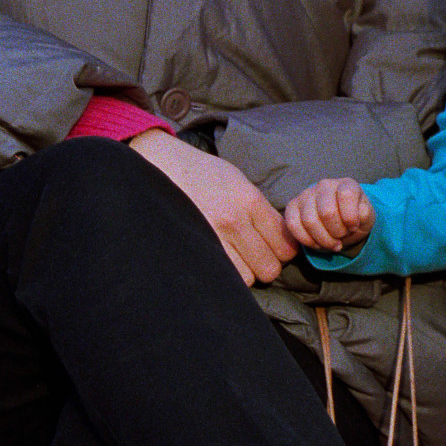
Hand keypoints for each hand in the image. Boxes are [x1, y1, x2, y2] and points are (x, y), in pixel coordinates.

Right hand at [129, 129, 296, 283]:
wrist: (160, 166)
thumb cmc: (202, 174)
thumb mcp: (238, 182)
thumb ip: (260, 210)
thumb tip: (282, 237)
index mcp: (249, 201)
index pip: (285, 245)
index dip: (282, 251)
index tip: (273, 247)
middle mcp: (233, 221)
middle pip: (269, 268)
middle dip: (264, 265)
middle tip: (253, 256)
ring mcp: (212, 238)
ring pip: (247, 279)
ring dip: (243, 273)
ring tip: (233, 259)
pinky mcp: (193, 249)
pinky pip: (221, 279)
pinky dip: (224, 277)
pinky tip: (219, 263)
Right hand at [284, 177, 375, 252]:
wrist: (341, 223)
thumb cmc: (355, 219)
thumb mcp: (367, 217)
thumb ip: (365, 214)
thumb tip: (355, 216)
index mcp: (346, 184)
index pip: (346, 195)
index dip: (350, 217)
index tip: (354, 227)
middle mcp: (325, 185)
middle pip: (327, 212)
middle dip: (337, 233)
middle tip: (341, 237)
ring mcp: (306, 194)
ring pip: (309, 221)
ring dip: (323, 240)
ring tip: (332, 243)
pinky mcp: (292, 206)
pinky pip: (293, 225)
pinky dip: (306, 240)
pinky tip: (317, 243)